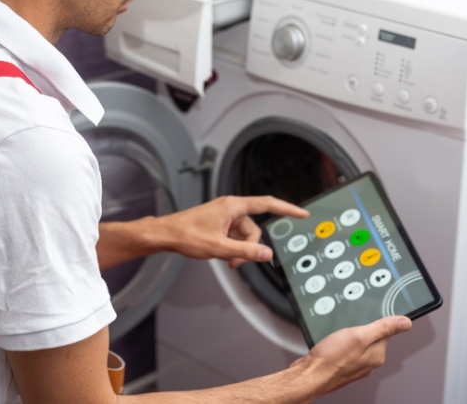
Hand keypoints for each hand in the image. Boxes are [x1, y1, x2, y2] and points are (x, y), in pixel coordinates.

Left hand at [159, 195, 308, 268]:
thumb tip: (266, 254)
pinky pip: (235, 237)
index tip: (301, 214)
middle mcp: (231, 208)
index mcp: (233, 206)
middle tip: (236, 261)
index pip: (267, 204)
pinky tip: (221, 254)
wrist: (166, 234)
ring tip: (225, 259)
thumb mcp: (219, 248)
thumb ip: (245, 252)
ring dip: (239, 250)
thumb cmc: (186, 234)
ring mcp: (225, 217)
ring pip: (244, 236)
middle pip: (254, 229)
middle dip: (249, 247)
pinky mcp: (219, 224)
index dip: (287, 209)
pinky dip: (231, 247)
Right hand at [292, 316, 411, 396]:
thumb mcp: (358, 336)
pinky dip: (340, 343)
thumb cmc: (331, 359)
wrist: (310, 375)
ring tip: (337, 336)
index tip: (363, 318)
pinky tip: (332, 343)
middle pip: (371, 336)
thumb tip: (405, 323)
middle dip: (359, 328)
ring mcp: (356, 365)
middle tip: (346, 328)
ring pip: (357, 342)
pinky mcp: (343, 365)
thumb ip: (382, 328)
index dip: (374, 320)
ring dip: (348, 336)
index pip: (385, 331)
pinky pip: (346, 349)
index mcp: (377, 355)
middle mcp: (369, 362)